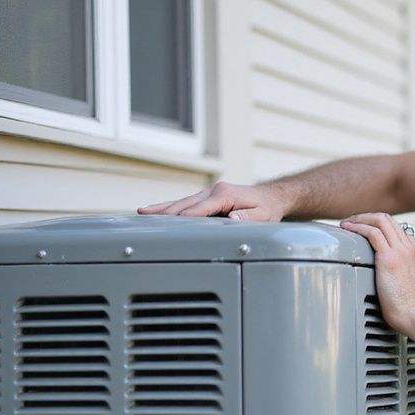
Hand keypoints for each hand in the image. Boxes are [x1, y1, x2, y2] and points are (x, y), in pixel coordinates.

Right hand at [138, 180, 288, 220]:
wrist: (272, 197)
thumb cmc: (268, 208)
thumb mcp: (263, 215)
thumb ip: (248, 217)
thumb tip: (232, 217)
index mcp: (225, 194)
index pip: (202, 207)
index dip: (187, 216)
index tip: (172, 223)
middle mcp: (215, 190)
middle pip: (186, 203)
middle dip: (167, 211)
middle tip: (146, 217)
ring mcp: (210, 193)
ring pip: (183, 201)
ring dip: (163, 207)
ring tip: (142, 212)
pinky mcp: (208, 197)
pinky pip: (187, 203)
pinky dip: (171, 207)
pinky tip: (157, 211)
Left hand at [339, 213, 414, 335]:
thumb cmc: (410, 307)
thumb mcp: (407, 282)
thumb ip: (397, 272)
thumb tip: (381, 274)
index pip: (395, 227)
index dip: (377, 223)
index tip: (364, 228)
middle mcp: (409, 247)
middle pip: (387, 219)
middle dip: (366, 216)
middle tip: (351, 222)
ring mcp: (400, 251)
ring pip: (379, 220)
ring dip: (360, 219)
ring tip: (346, 223)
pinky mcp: (389, 259)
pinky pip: (372, 233)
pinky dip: (358, 227)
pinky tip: (348, 229)